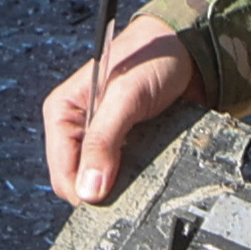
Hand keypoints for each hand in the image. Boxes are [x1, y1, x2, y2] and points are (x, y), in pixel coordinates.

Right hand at [39, 17, 203, 204]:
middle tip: (135, 185)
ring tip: (148, 172)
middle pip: (80, 182)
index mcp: (62, 113)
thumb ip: (103, 141)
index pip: (62, 174)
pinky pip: (125, 174)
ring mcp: (101, 139)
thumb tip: (88, 191)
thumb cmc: (152, 58)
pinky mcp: (125, 144)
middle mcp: (77, 129)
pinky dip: (139, 177)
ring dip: (124, 185)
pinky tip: (155, 168)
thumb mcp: (126, 97)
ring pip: (103, 182)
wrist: (188, 48)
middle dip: (104, 191)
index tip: (114, 202)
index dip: (84, 193)